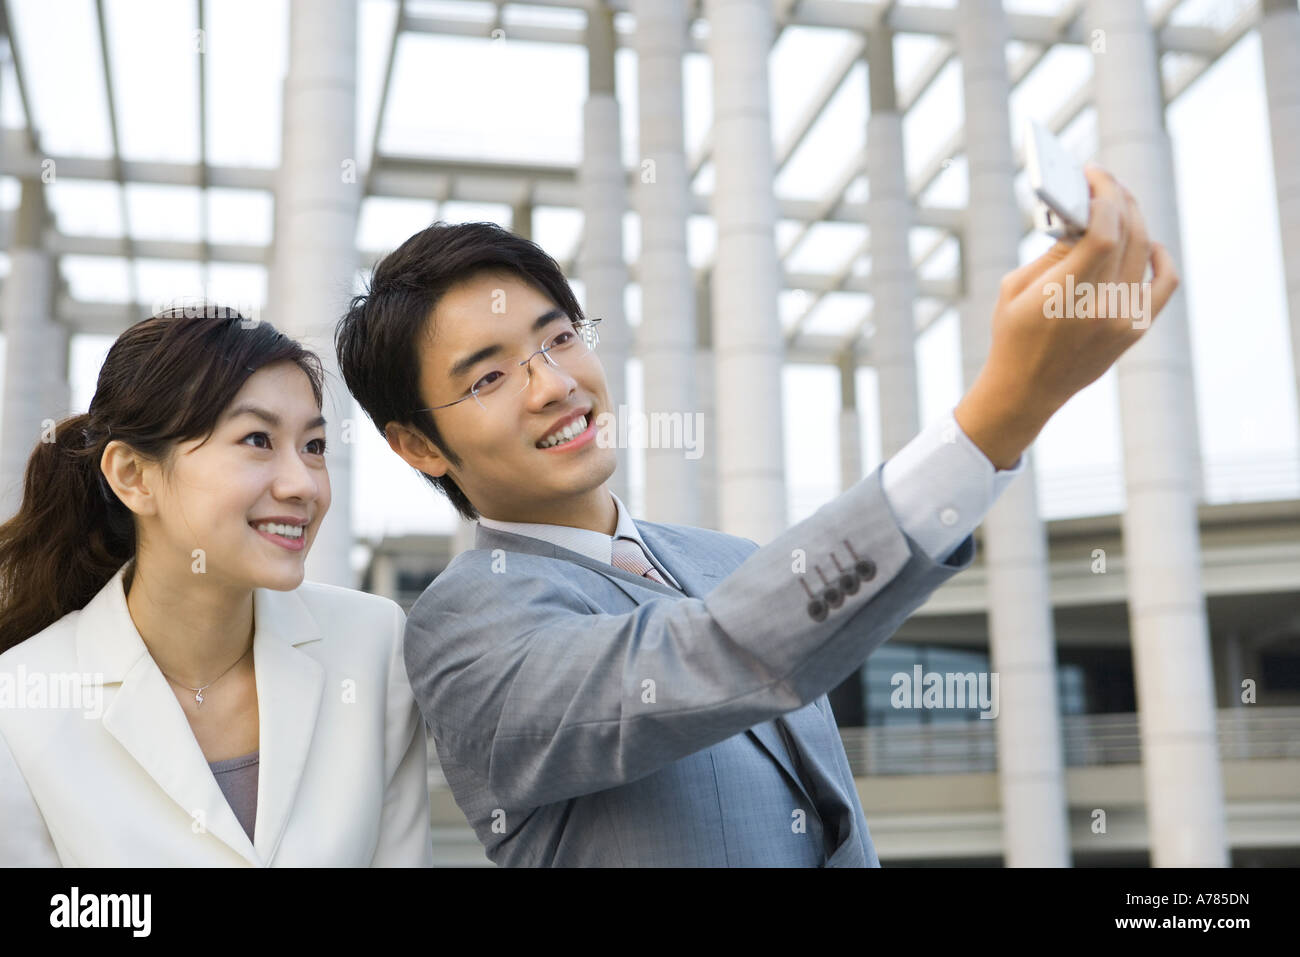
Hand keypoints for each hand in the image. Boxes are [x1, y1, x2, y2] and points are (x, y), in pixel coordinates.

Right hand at [955, 164, 1180, 468]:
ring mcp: (1123, 320)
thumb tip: (1082, 214)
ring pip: (1144, 251)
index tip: (1091, 173)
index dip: (1102, 195)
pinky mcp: (1135, 330)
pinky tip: (1147, 241)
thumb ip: (1053, 250)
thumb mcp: (1015, 288)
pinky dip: (1159, 255)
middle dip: (1117, 198)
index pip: (1101, 232)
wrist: (1025, 390)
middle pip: (1127, 234)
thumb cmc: (1012, 335)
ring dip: (1134, 219)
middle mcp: (1101, 308)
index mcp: (1064, 296)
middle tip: (1103, 180)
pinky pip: (1164, 281)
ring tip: (1119, 204)